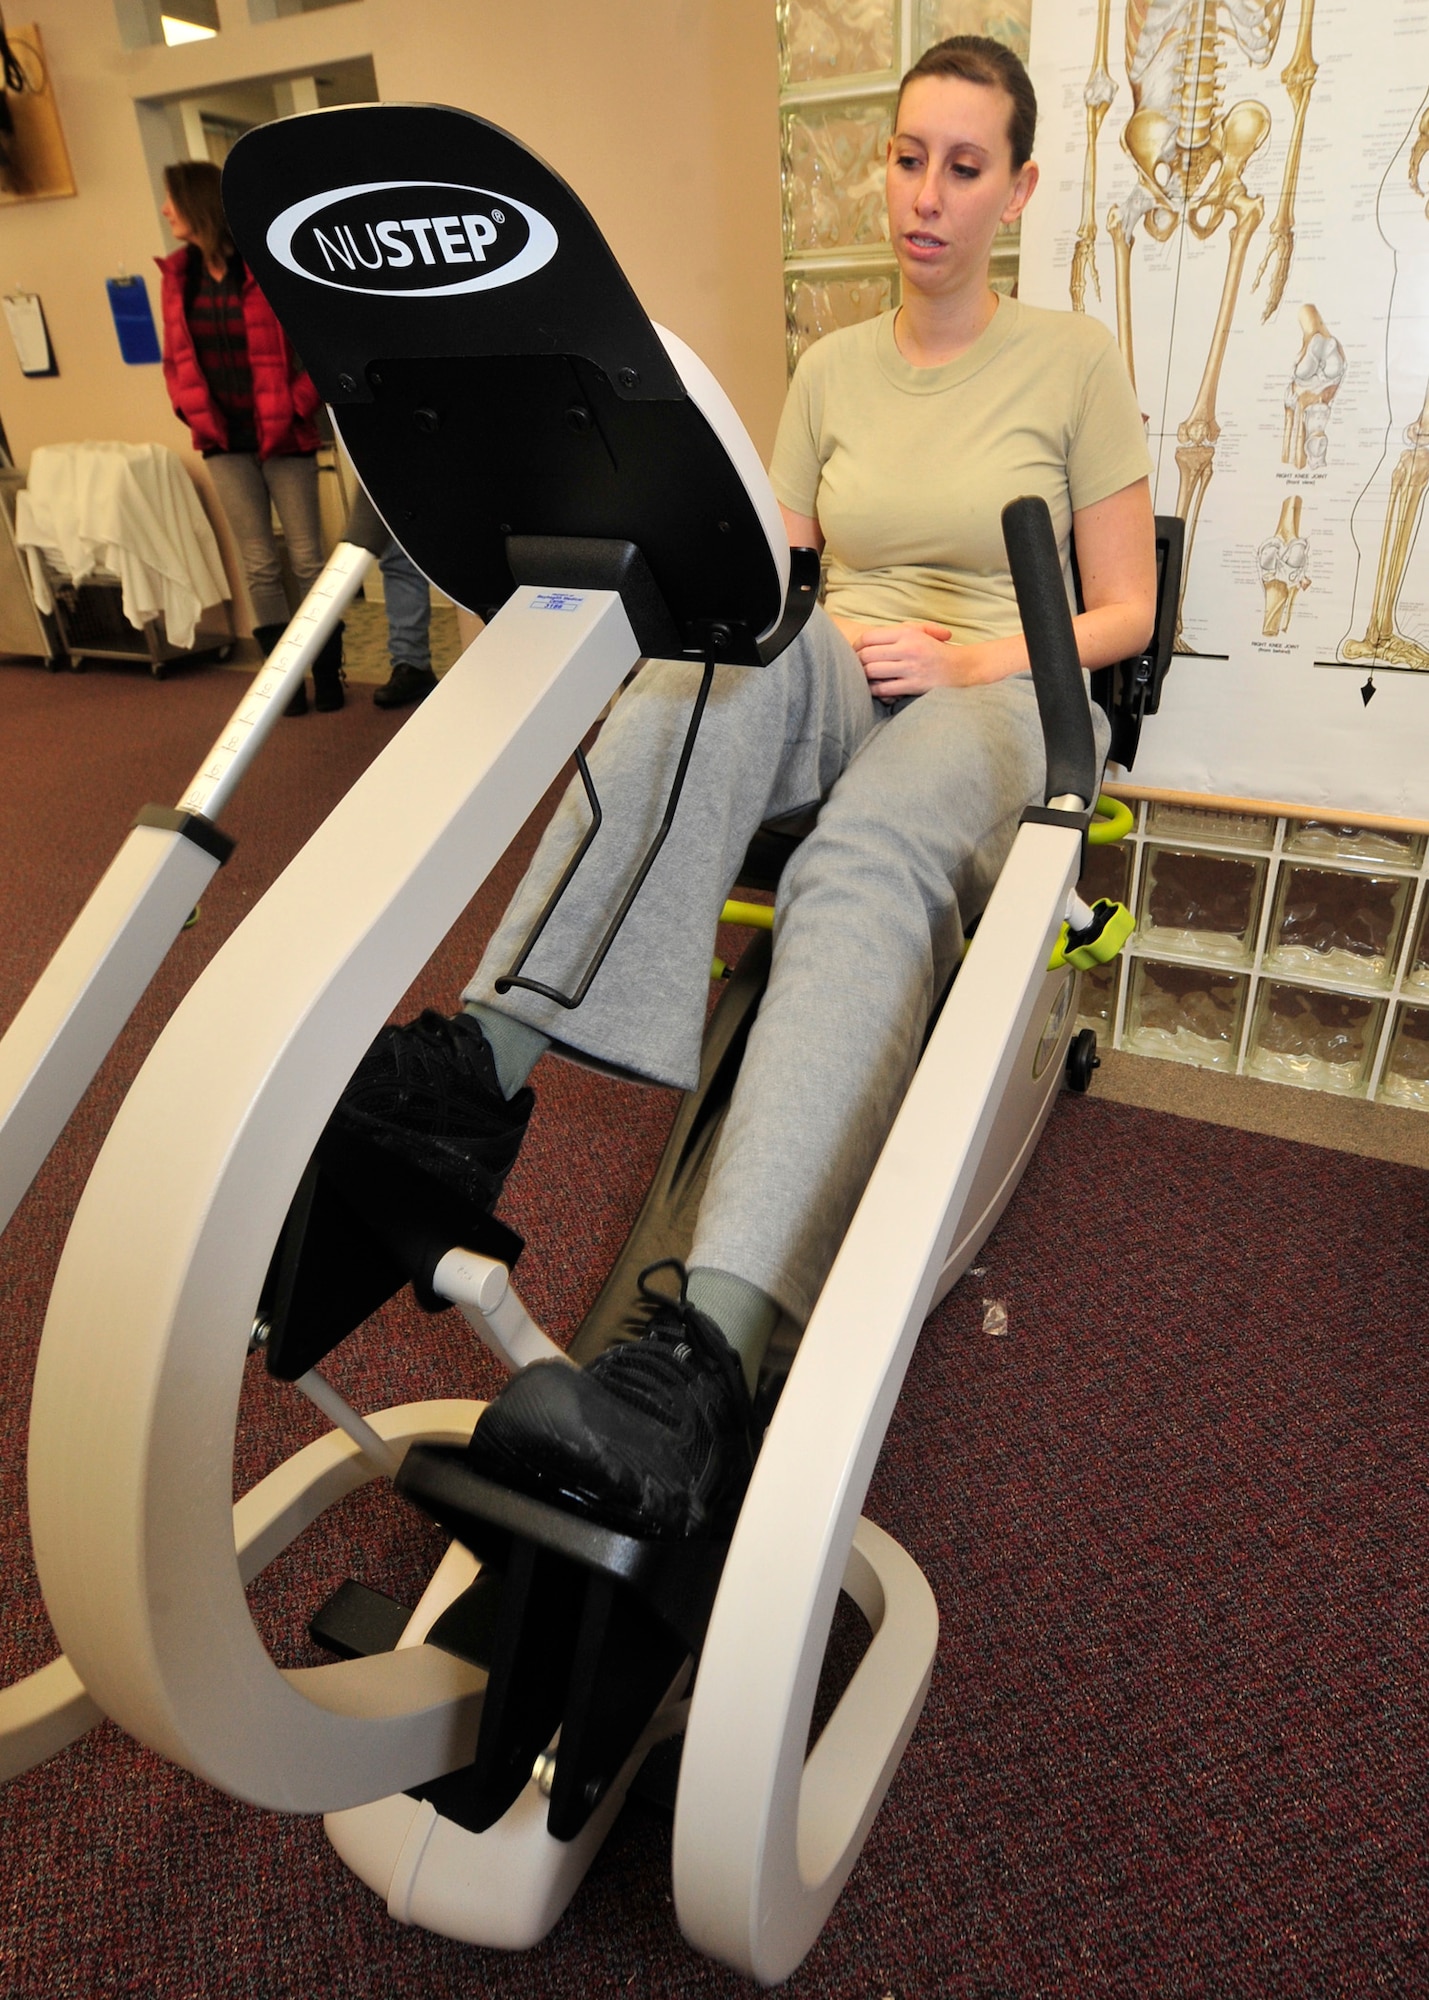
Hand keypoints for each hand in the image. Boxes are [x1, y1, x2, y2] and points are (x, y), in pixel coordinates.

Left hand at [847, 620, 978, 697]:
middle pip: (867, 655)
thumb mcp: (922, 632)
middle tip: (856, 668)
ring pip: (872, 672)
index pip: (869, 637)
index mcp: (907, 633)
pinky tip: (877, 689)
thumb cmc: (937, 651)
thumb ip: (899, 630)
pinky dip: (875, 690)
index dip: (856, 646)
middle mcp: (908, 648)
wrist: (963, 668)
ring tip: (865, 679)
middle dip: (857, 662)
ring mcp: (910, 668)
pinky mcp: (914, 685)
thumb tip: (870, 638)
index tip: (854, 653)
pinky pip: (884, 689)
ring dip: (864, 677)